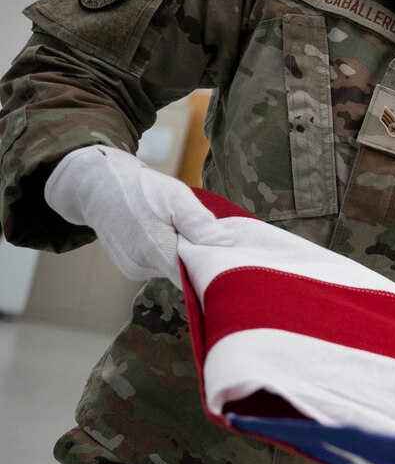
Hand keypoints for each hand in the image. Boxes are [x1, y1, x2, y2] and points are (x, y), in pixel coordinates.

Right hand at [43, 145, 232, 286]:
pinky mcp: (130, 266)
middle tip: (208, 233)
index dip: (213, 267)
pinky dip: (169, 252)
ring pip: (173, 268)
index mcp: (156, 252)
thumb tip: (228, 244)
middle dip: (199, 256)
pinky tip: (168, 233)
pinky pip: (159, 264)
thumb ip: (200, 224)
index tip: (229, 254)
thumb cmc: (140, 189)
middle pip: (185, 272)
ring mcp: (134, 269)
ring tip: (181, 228)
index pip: (195, 277)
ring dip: (183, 252)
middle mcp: (142, 268)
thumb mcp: (176, 198)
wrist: (97, 186)